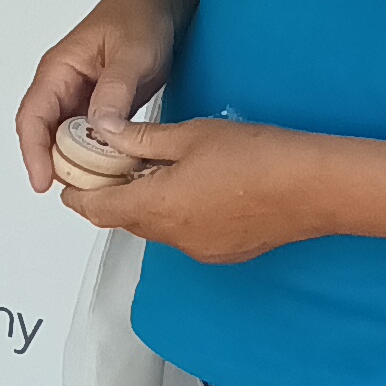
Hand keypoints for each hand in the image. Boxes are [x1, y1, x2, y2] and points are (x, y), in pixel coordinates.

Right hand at [14, 0, 183, 191]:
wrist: (161, 2)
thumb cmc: (140, 16)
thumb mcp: (132, 53)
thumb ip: (115, 90)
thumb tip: (101, 129)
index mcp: (58, 70)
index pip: (33, 116)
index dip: (33, 151)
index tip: (42, 180)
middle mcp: (63, 86)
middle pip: (45, 133)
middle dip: (55, 164)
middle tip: (78, 192)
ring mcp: (81, 97)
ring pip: (68, 138)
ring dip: (77, 162)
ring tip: (96, 187)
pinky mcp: (101, 105)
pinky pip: (91, 136)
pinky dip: (98, 154)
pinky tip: (114, 168)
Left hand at [58, 119, 322, 261]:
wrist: (316, 187)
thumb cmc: (256, 155)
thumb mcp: (190, 135)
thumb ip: (140, 139)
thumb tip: (103, 133)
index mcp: (156, 207)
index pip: (97, 208)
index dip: (77, 193)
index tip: (70, 177)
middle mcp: (172, 237)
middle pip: (124, 219)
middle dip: (110, 196)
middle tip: (108, 166)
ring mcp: (200, 249)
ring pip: (155, 228)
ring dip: (144, 205)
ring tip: (149, 171)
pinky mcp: (225, 252)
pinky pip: (185, 235)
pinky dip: (174, 214)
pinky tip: (189, 188)